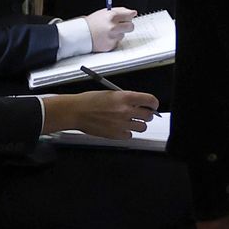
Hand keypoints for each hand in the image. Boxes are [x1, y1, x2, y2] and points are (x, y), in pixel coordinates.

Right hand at [41, 89, 157, 138]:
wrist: (75, 112)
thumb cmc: (89, 101)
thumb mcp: (112, 93)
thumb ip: (127, 98)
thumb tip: (138, 102)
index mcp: (125, 97)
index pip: (150, 100)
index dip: (154, 104)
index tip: (153, 105)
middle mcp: (126, 111)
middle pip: (148, 115)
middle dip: (147, 114)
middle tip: (142, 114)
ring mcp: (121, 124)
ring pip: (142, 127)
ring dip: (139, 124)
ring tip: (131, 122)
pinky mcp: (115, 135)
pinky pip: (129, 136)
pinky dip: (127, 133)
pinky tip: (121, 128)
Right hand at [82, 7, 137, 52]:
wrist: (80, 34)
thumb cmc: (92, 23)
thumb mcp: (104, 12)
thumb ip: (120, 11)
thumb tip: (133, 13)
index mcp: (112, 17)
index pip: (130, 15)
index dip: (130, 16)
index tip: (129, 16)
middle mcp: (113, 27)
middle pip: (131, 27)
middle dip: (127, 25)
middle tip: (120, 25)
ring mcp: (112, 37)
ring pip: (123, 35)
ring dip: (118, 33)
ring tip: (107, 32)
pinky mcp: (110, 45)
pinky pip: (117, 42)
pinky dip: (113, 40)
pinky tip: (105, 37)